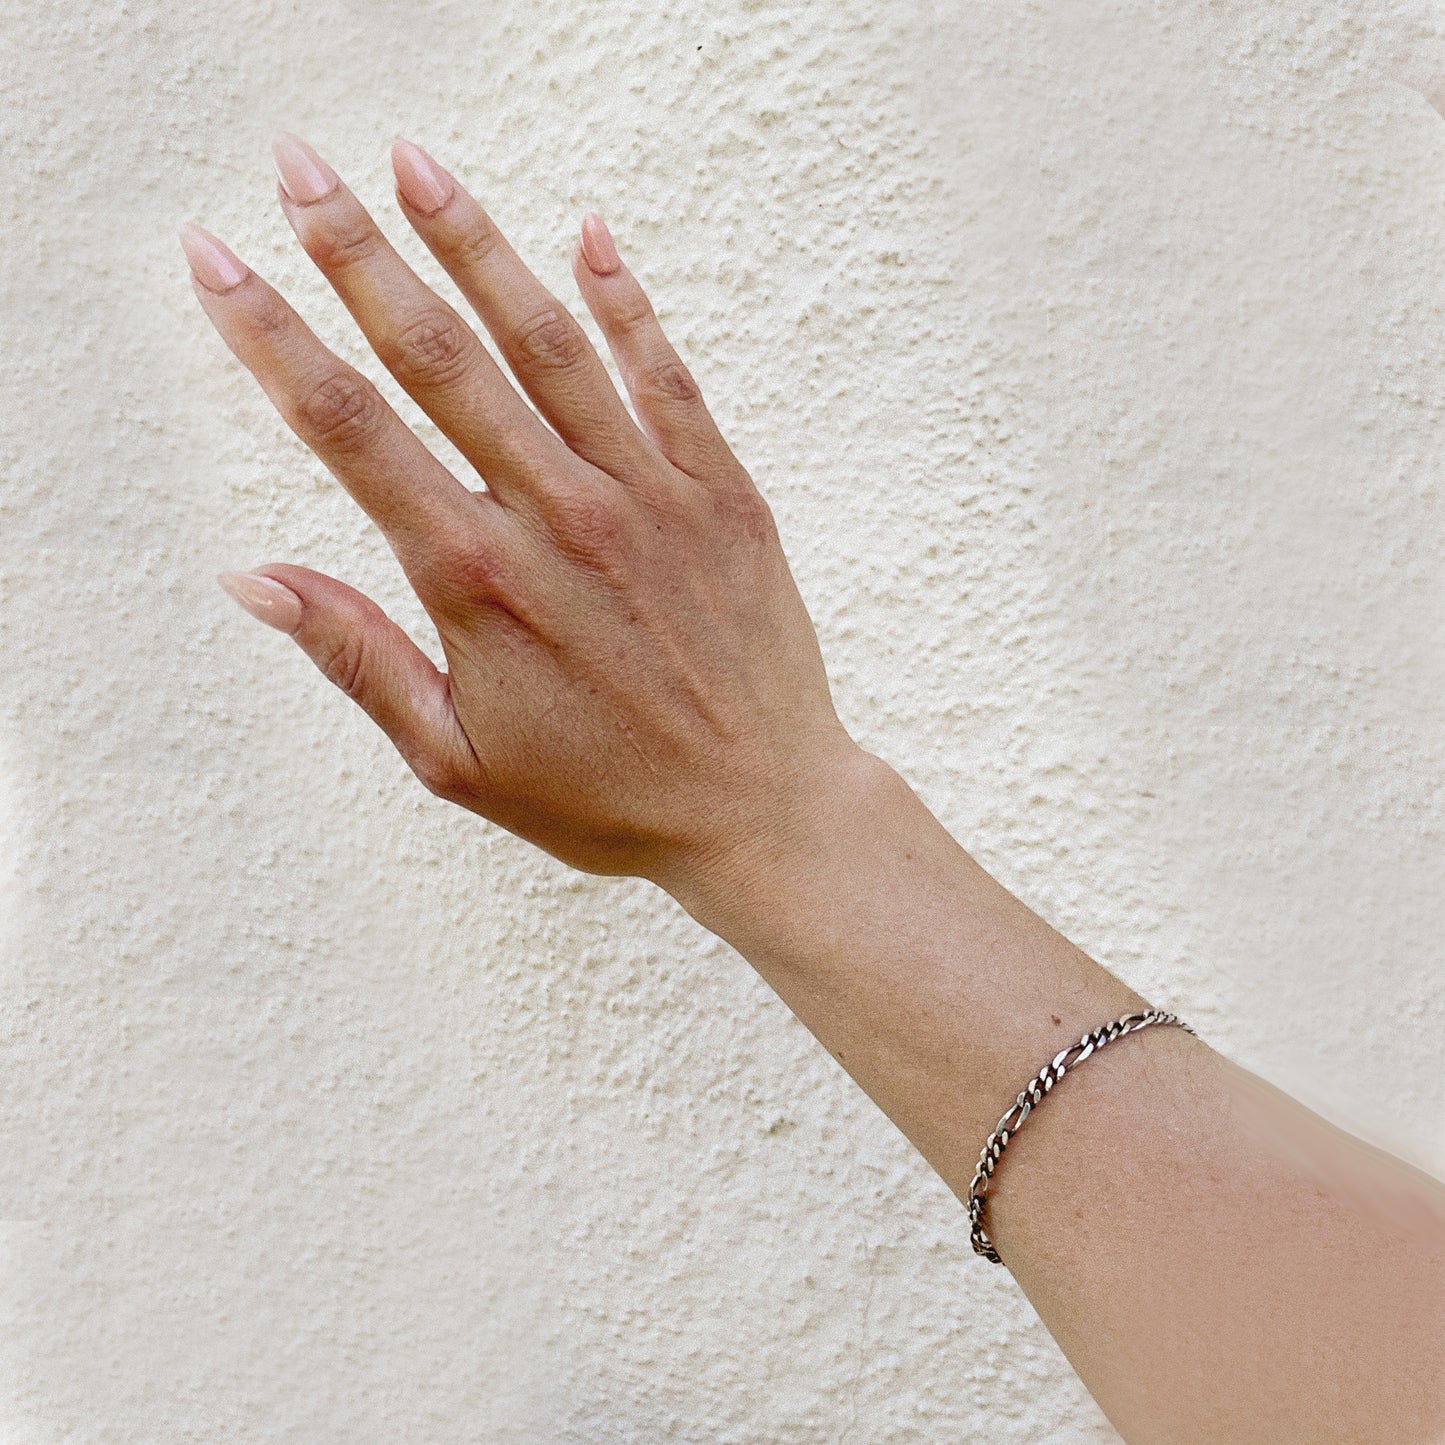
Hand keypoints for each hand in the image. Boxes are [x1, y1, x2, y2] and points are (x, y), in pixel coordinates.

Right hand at [184, 133, 863, 890]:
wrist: (760, 809)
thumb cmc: (605, 798)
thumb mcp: (456, 758)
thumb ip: (359, 658)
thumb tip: (254, 578)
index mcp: (478, 580)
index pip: (350, 430)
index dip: (271, 337)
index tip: (219, 261)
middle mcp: (558, 516)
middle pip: (437, 356)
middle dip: (356, 252)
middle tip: (299, 167)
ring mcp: (647, 495)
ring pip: (548, 342)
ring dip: (475, 245)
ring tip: (415, 164)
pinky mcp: (721, 492)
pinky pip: (667, 376)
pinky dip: (626, 304)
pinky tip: (590, 236)